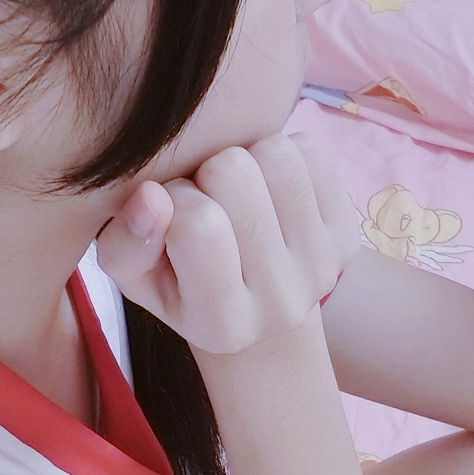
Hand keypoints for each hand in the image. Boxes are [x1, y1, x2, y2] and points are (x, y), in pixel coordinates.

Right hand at [97, 134, 358, 354]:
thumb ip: (125, 244)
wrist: (258, 310)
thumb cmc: (181, 283)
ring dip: (246, 159)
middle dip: (208, 174)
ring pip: (276, 153)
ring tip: (237, 195)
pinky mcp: (348, 233)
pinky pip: (309, 149)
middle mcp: (282, 304)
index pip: (197, 225)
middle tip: (207, 202)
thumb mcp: (136, 276)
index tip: (172, 215)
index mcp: (223, 325)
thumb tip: (151, 197)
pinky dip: (280, 155)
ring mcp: (323, 267)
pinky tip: (268, 190)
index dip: (172, 199)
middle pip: (234, 174)